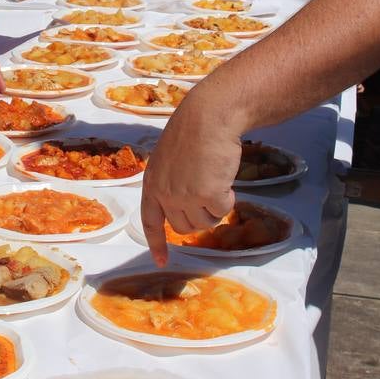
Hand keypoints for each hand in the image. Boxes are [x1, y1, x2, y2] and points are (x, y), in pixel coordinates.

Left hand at [139, 87, 240, 265]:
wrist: (209, 116)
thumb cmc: (194, 130)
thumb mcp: (170, 157)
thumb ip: (172, 180)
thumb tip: (184, 203)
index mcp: (152, 183)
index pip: (151, 221)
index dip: (157, 243)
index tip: (162, 261)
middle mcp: (165, 194)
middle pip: (183, 226)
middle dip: (198, 216)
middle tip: (209, 193)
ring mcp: (185, 197)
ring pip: (204, 223)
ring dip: (214, 207)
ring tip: (216, 179)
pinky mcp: (207, 196)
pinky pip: (222, 211)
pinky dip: (228, 198)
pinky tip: (225, 177)